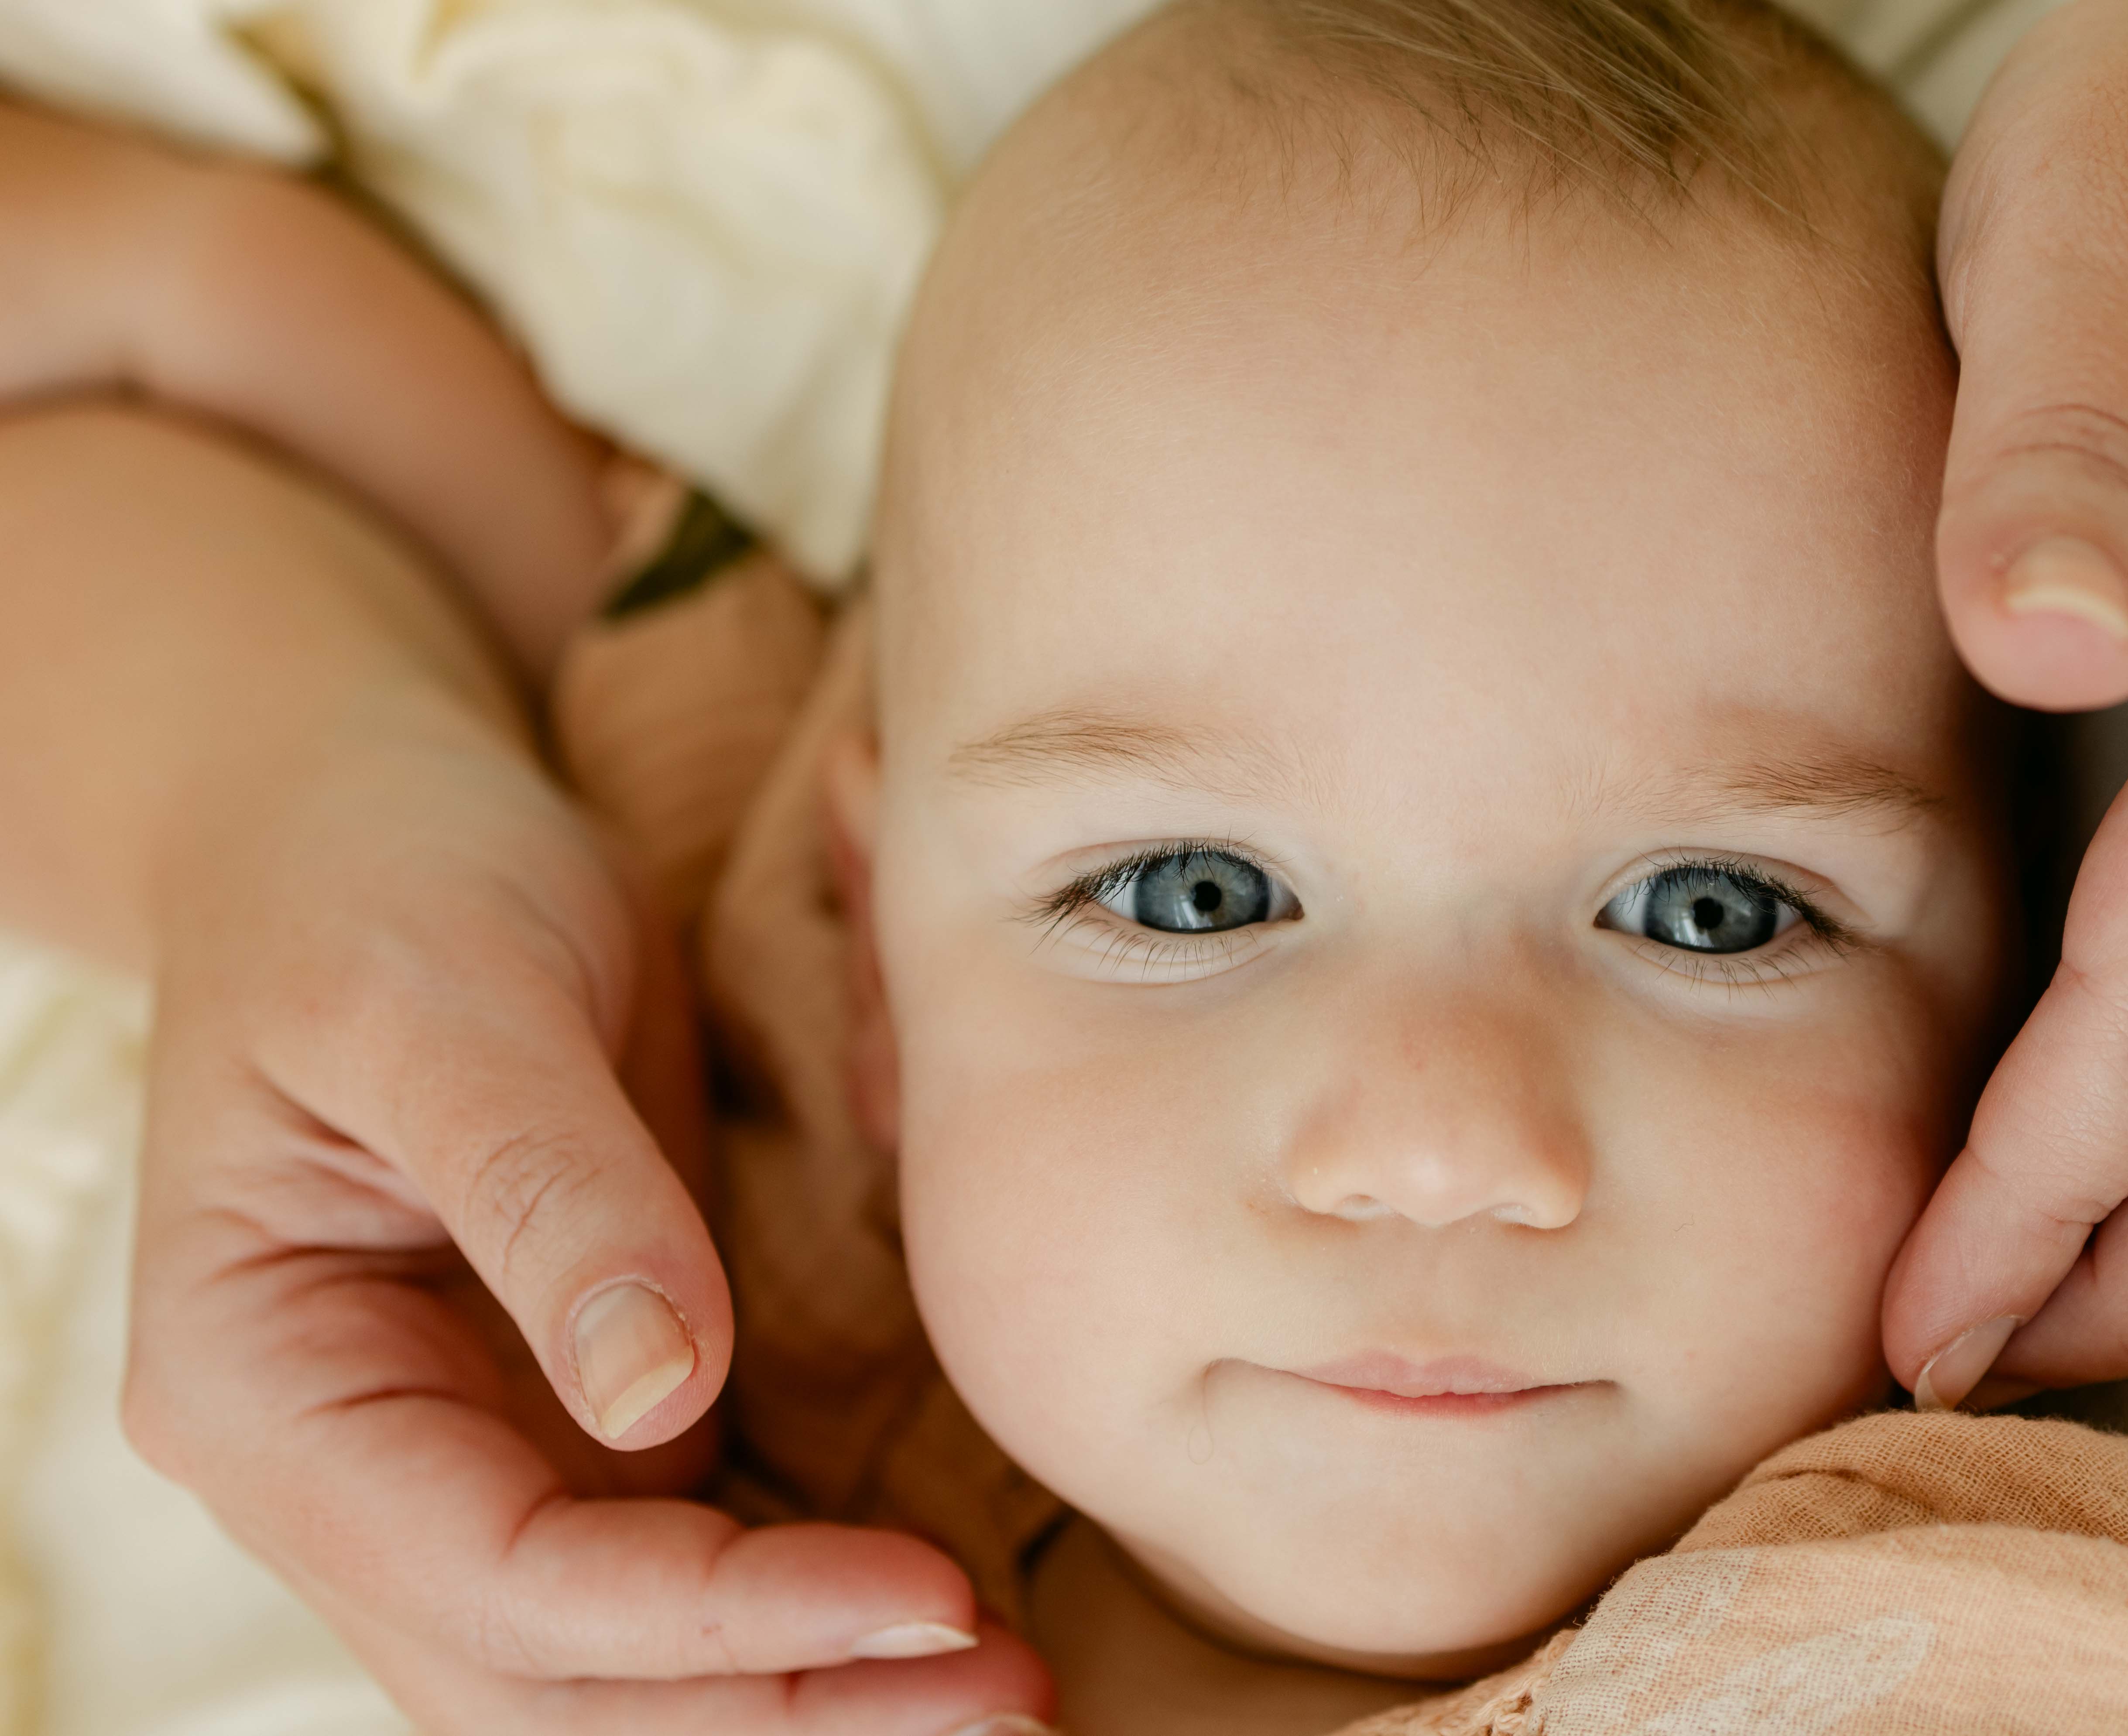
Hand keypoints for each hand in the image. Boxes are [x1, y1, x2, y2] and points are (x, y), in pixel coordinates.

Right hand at [0, 406, 1052, 1732]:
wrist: (361, 821)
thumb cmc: (376, 879)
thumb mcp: (447, 1004)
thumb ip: (550, 1194)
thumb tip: (657, 1391)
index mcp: (264, 1383)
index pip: (500, 1576)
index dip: (711, 1618)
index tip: (915, 1600)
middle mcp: (345, 1464)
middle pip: (558, 1672)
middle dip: (779, 1702)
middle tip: (1001, 1696)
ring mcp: (456, 1451)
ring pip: (617, 1663)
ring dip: (800, 1691)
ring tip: (998, 1688)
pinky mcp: (561, 1413)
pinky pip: (674, 1566)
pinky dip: (796, 1612)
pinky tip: (930, 1616)